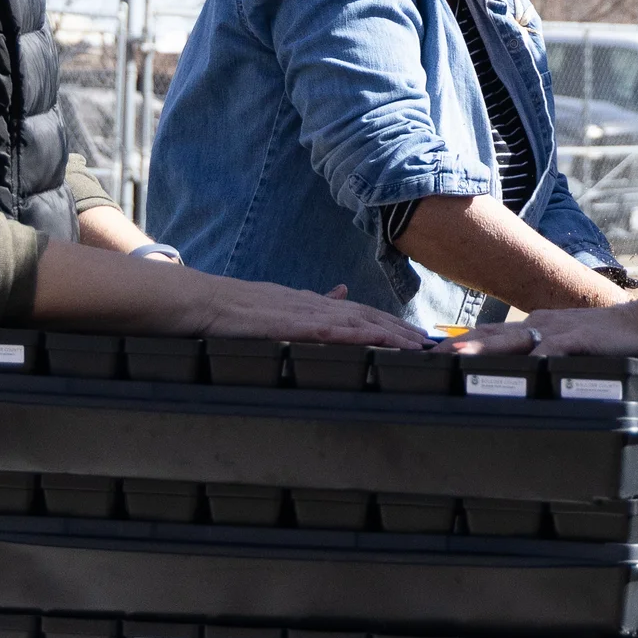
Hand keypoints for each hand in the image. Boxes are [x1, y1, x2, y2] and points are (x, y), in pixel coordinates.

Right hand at [196, 275, 428, 348]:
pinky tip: (377, 340)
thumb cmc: (239, 305)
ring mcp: (305, 313)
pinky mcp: (292, 325)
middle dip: (400, 330)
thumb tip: (340, 291)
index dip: (389, 321)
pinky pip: (331, 330)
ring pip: (357, 322)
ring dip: (389, 334)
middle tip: (429, 344)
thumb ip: (313, 299)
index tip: (414, 334)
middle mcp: (316, 304)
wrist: (208, 301)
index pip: (360, 311)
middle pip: (367, 315)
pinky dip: (357, 334)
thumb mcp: (282, 300)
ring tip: (415, 347)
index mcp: (313, 301)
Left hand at [443, 291, 637, 356]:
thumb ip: (543, 354)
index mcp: (536, 327)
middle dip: (457, 346)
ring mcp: (559, 332)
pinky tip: (518, 367)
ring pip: (513, 340)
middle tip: (425, 358)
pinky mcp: (580, 341)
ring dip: (482, 348)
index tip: (430, 355)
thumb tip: (518, 373)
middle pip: (491, 336)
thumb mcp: (568, 345)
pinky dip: (534, 358)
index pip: (489, 336)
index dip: (459, 344)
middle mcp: (541, 325)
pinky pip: (553, 350)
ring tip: (455, 357)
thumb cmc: (610, 340)